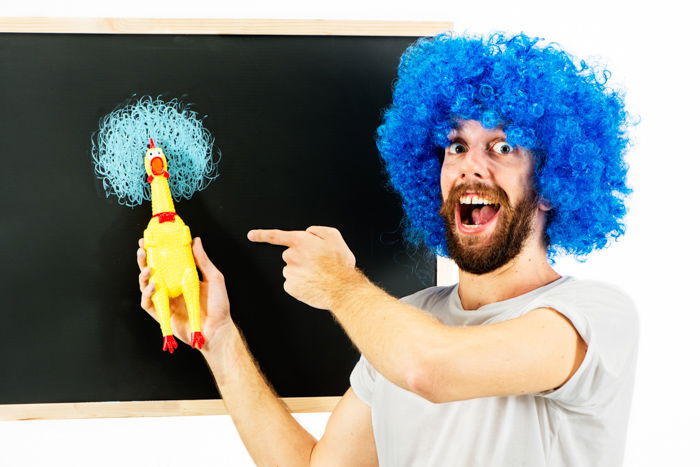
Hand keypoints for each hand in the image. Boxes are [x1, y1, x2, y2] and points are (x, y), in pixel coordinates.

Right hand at [137, 237, 237, 351]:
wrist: (218, 329)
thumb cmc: (219, 306)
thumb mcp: (214, 278)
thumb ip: (203, 261)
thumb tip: (195, 241)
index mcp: (182, 278)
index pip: (166, 262)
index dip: (157, 251)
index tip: (151, 240)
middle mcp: (172, 288)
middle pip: (152, 272)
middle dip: (144, 260)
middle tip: (142, 249)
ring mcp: (166, 301)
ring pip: (146, 286)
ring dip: (143, 276)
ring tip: (147, 268)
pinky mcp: (162, 314)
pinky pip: (148, 304)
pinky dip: (147, 295)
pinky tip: (152, 287)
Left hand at [248, 226, 362, 309]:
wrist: (341, 288)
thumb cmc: (339, 264)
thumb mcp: (334, 237)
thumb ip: (318, 230)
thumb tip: (310, 233)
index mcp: (300, 241)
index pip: (276, 236)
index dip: (262, 235)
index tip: (251, 235)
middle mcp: (291, 256)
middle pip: (290, 256)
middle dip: (300, 258)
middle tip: (317, 264)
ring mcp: (289, 272)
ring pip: (292, 270)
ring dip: (302, 272)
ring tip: (317, 275)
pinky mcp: (290, 287)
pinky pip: (293, 284)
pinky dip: (301, 284)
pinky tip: (312, 284)